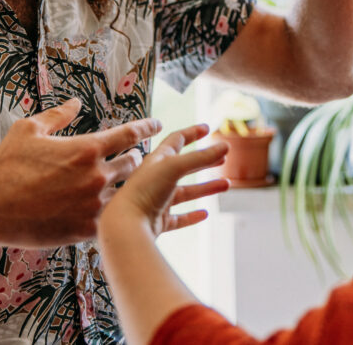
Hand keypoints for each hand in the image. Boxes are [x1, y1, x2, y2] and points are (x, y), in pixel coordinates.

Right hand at [0, 98, 161, 247]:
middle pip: (132, 164)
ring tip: (120, 186)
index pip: (128, 134)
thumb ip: (57, 115)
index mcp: (86, 148)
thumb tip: (74, 102)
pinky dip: (111, 212)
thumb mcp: (28, 130)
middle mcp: (96, 175)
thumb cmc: (7, 167)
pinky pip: (111, 218)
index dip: (146, 127)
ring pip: (124, 193)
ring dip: (124, 187)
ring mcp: (93, 204)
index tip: (157, 124)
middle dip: (133, 160)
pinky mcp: (86, 229)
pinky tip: (110, 211)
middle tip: (131, 159)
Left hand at [100, 124, 229, 237]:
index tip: (207, 128)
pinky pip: (178, 218)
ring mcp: (157, 201)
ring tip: (226, 185)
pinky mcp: (158, 221)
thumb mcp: (175, 167)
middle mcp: (156, 179)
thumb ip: (200, 157)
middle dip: (204, 161)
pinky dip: (191, 216)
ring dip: (205, 188)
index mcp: (156, 161)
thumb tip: (225, 146)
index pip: (176, 140)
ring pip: (186, 192)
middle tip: (222, 158)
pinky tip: (204, 214)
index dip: (192, 133)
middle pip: (184, 166)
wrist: (125, 225)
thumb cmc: (144, 190)